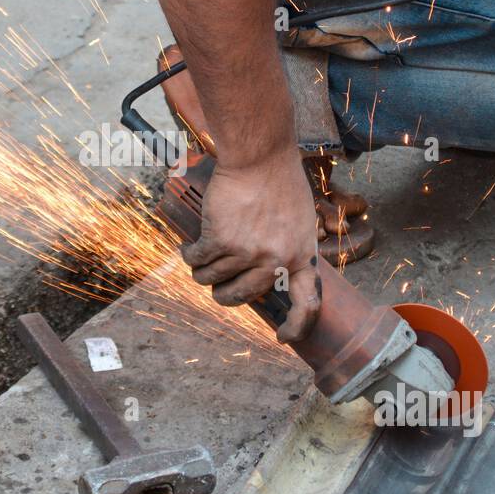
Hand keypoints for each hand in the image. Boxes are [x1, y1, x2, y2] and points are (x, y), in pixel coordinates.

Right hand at [181, 149, 321, 343]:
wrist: (259, 156)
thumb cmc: (280, 181)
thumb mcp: (300, 220)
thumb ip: (290, 249)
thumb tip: (276, 275)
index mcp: (301, 256)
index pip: (307, 305)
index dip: (296, 327)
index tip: (282, 337)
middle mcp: (276, 261)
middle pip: (242, 296)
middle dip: (223, 293)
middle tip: (217, 284)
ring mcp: (247, 253)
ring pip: (213, 279)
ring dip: (201, 272)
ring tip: (198, 259)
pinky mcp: (221, 241)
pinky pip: (197, 261)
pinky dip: (189, 256)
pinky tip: (188, 248)